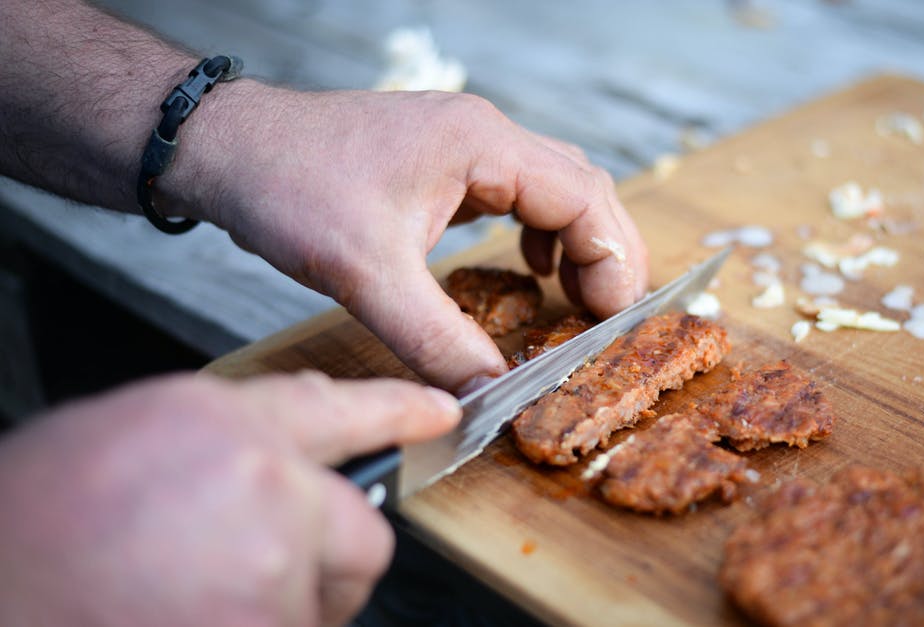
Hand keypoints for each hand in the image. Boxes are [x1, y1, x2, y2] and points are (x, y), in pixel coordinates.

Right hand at [0, 372, 459, 626]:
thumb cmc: (26, 536)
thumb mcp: (123, 445)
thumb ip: (217, 449)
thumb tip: (268, 464)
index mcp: (217, 422)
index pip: (335, 408)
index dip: (396, 412)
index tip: (439, 414)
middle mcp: (263, 483)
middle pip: (361, 531)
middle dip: (327, 561)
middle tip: (256, 580)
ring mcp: (273, 563)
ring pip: (323, 600)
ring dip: (273, 610)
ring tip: (182, 603)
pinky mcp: (270, 625)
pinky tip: (180, 619)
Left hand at [163, 85, 648, 393]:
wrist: (226, 149)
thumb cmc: (289, 186)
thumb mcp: (368, 276)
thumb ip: (437, 339)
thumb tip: (487, 392)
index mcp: (481, 144)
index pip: (584, 197)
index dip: (611, 261)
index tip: (610, 319)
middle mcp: (482, 135)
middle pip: (583, 186)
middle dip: (605, 252)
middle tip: (604, 317)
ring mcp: (463, 144)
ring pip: (554, 186)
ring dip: (576, 240)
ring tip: (576, 297)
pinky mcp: (441, 161)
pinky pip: (516, 192)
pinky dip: (538, 231)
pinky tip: (527, 265)